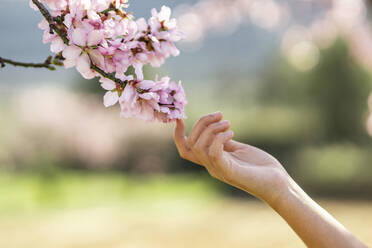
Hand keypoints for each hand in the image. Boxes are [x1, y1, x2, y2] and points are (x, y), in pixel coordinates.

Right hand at [174, 112, 289, 204]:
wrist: (279, 184)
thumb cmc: (261, 167)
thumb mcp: (239, 149)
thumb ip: (225, 141)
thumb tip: (216, 128)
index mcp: (211, 160)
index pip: (185, 149)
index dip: (178, 134)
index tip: (180, 118)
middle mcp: (211, 165)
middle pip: (191, 143)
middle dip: (201, 123)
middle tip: (219, 114)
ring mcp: (219, 169)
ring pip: (199, 146)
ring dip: (211, 129)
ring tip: (228, 123)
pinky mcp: (229, 171)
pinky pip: (213, 153)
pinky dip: (219, 138)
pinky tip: (232, 132)